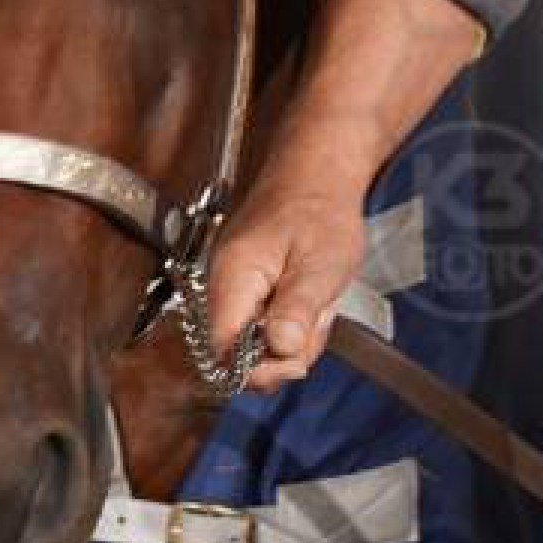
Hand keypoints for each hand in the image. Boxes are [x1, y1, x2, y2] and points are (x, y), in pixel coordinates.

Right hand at [206, 161, 370, 394]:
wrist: (317, 173)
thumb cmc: (319, 209)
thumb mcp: (320, 264)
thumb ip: (296, 309)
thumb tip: (279, 349)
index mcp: (233, 278)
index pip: (222, 350)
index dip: (256, 368)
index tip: (294, 359)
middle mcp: (223, 286)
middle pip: (236, 355)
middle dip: (282, 355)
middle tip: (315, 325)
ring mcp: (233, 289)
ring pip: (254, 345)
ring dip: (293, 338)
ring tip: (317, 303)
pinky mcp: (247, 291)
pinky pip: (263, 327)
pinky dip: (291, 324)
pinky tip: (308, 300)